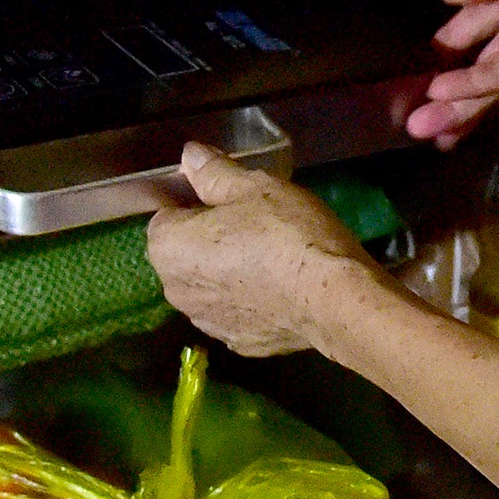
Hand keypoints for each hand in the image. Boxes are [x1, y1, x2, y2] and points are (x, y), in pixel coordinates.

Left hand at [141, 144, 376, 355]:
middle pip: (186, 254)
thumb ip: (213, 172)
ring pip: (210, 286)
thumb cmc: (286, 233)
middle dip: (209, 241)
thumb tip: (189, 154)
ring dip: (227, 273)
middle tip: (255, 226)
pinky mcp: (238, 344)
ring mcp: (207, 323)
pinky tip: (281, 290)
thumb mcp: (253, 187)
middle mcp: (175, 290)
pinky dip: (250, 301)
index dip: (199, 204)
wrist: (331, 299)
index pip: (168, 215)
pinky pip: (236, 312)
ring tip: (271, 258)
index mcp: (167, 248)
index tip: (232, 201)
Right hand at [412, 0, 498, 140]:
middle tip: (416, 109)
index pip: (476, 17)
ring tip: (418, 127)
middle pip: (477, 59)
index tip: (425, 55)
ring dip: (452, 104)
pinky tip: (440, 99)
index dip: (451, 37)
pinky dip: (469, 88)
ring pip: (484, 79)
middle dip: (446, 82)